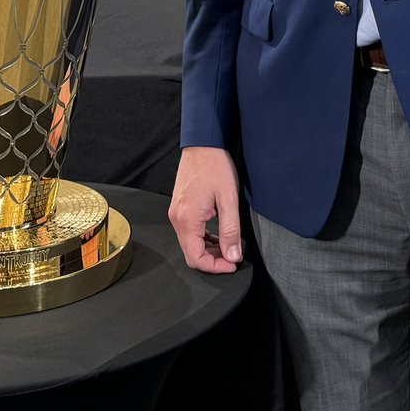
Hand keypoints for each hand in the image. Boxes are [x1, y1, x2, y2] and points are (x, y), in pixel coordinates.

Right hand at [168, 146, 241, 273]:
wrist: (203, 143)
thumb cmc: (215, 166)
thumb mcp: (228, 199)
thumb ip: (231, 231)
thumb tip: (233, 256)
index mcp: (187, 220)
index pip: (196, 259)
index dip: (216, 267)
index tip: (233, 263)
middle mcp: (177, 218)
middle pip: (191, 254)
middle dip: (212, 260)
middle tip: (233, 255)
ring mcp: (176, 212)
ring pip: (190, 243)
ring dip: (208, 249)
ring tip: (228, 243)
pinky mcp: (179, 207)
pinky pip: (189, 231)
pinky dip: (203, 237)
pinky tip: (218, 232)